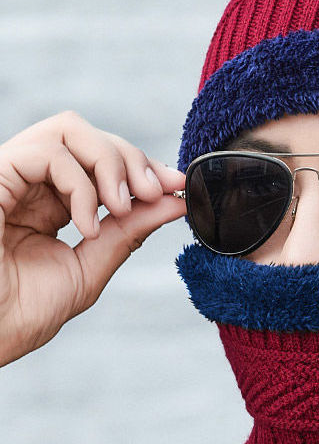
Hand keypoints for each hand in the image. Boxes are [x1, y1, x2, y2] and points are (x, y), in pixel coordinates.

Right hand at [0, 110, 186, 366]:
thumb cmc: (22, 313)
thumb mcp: (90, 266)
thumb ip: (129, 230)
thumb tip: (175, 202)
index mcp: (49, 203)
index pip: (100, 161)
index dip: (141, 166)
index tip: (176, 186)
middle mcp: (29, 184)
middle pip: (88, 135)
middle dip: (132, 158)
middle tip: (154, 192)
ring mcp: (9, 177)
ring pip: (69, 129)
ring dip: (110, 162)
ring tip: (121, 206)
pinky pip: (45, 151)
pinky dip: (80, 183)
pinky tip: (87, 224)